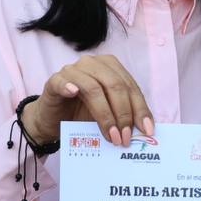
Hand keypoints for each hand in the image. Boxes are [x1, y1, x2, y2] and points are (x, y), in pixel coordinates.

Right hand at [22, 54, 153, 146]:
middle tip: (125, 137)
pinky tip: (74, 93)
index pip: (130, 87)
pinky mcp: (54, 80)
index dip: (140, 109)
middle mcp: (93, 64)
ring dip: (105, 114)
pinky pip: (62, 81)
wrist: (53, 120)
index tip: (147, 130)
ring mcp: (72, 70)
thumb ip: (125, 115)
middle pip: (115, 85)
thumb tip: (146, 129)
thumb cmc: (82, 115)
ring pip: (94, 88)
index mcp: (111, 67)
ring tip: (111, 135)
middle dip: (124, 114)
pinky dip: (69, 86)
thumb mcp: (109, 114)